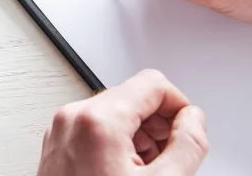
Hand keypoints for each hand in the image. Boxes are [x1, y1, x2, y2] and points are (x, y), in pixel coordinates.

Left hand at [37, 69, 208, 175]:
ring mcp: (61, 133)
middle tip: (171, 160)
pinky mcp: (57, 148)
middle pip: (132, 97)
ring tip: (147, 174)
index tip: (190, 130)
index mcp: (98, 121)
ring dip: (140, 139)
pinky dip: (118, 147)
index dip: (180, 107)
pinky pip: (96, 132)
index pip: (153, 84)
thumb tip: (194, 120)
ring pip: (115, 114)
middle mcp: (73, 119)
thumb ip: (189, 144)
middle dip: (159, 126)